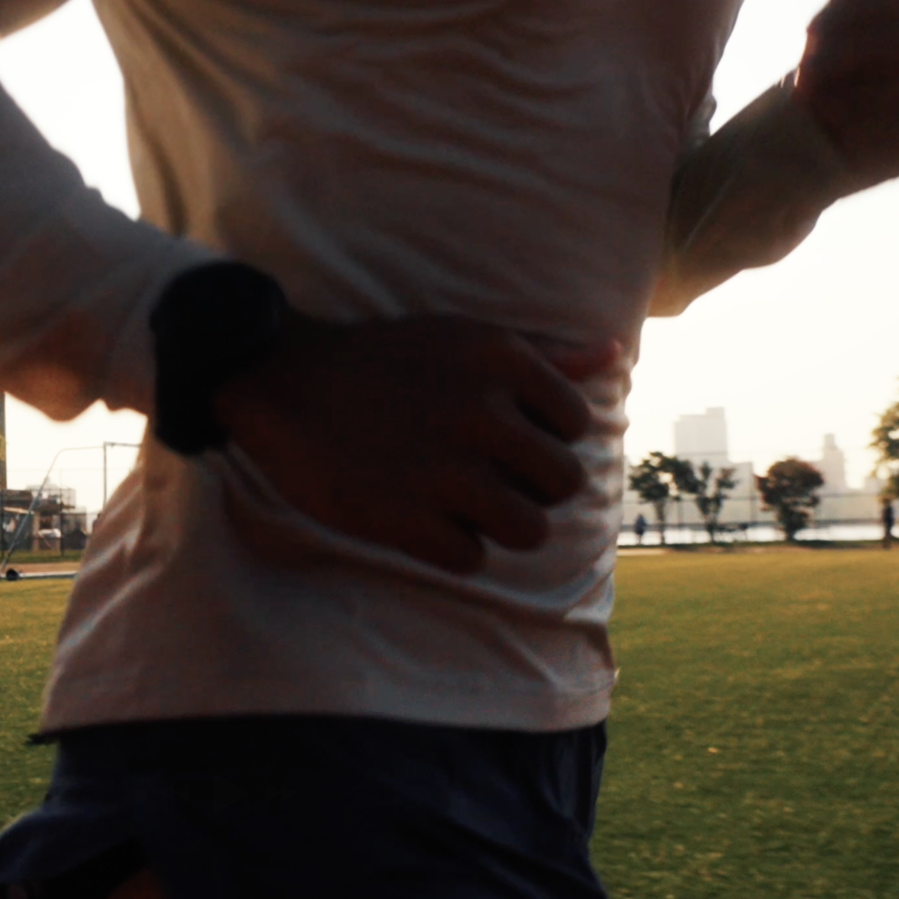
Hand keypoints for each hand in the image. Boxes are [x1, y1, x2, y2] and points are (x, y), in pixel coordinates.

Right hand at [212, 314, 621, 573]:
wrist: (285, 382)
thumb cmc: (385, 361)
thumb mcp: (464, 339)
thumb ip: (544, 356)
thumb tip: (613, 356)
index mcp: (499, 359)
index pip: (576, 422)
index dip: (547, 435)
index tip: (510, 435)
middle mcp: (478, 412)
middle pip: (562, 481)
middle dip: (534, 487)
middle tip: (494, 479)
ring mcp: (442, 470)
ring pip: (529, 530)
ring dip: (504, 526)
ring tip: (469, 508)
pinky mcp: (404, 519)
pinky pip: (471, 559)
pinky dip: (454, 549)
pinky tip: (428, 522)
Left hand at [792, 0, 898, 186]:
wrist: (836, 130)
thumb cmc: (839, 66)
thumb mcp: (840, 19)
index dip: (846, 12)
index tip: (805, 32)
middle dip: (845, 55)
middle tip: (800, 69)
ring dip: (850, 91)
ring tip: (808, 98)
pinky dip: (869, 126)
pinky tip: (831, 127)